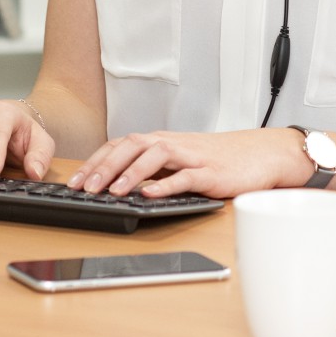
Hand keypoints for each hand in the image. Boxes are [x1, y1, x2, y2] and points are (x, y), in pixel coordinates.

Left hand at [66, 128, 311, 199]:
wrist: (260, 154)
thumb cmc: (217, 159)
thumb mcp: (179, 160)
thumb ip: (152, 168)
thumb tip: (117, 184)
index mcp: (161, 142)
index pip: (120, 146)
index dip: (96, 162)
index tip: (75, 181)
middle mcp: (172, 144)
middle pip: (132, 146)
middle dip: (105, 167)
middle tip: (84, 188)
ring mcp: (192, 156)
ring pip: (155, 156)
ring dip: (131, 173)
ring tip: (113, 191)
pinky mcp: (211, 173)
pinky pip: (185, 176)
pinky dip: (166, 184)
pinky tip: (150, 194)